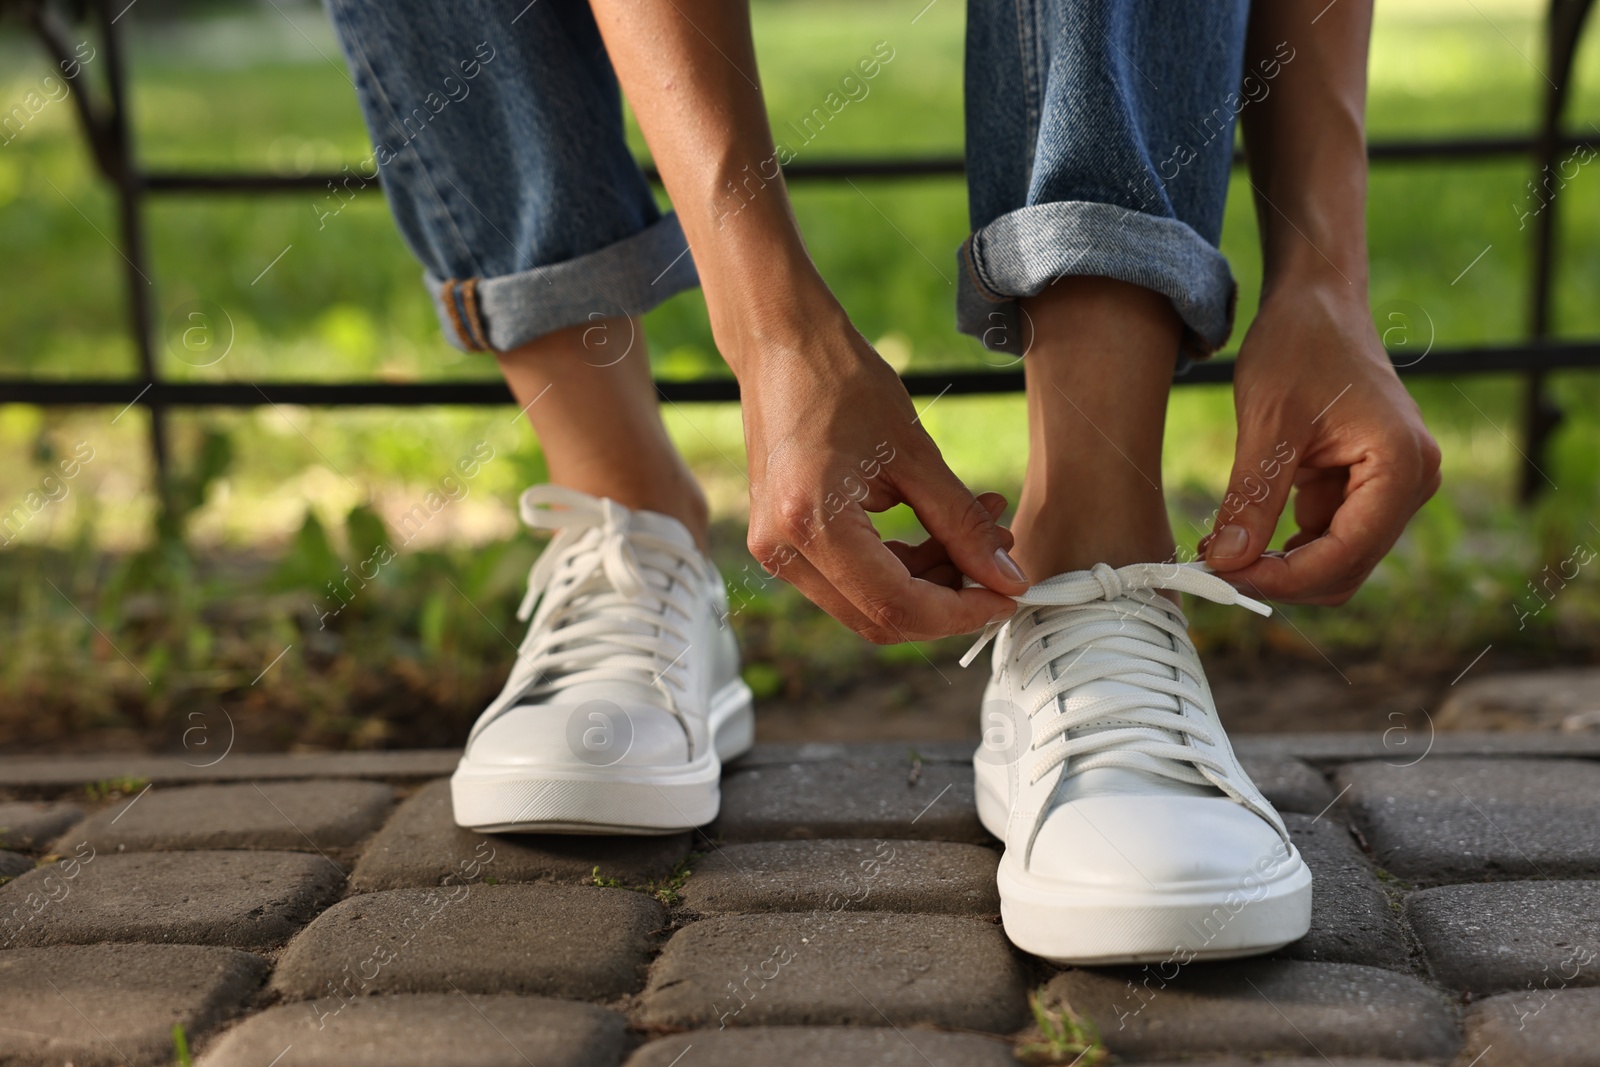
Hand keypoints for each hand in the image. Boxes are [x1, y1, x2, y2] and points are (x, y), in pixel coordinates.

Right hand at [739, 299, 1028, 642]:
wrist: (782, 345)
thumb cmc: (844, 382)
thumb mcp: (916, 455)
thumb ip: (963, 525)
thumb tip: (1007, 579)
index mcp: (812, 524)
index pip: (896, 605)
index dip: (961, 612)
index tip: (1007, 594)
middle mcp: (782, 550)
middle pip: (879, 617)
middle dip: (947, 600)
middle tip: (998, 563)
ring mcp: (776, 550)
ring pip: (867, 604)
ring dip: (929, 581)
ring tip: (978, 533)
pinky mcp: (783, 542)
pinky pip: (850, 579)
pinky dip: (901, 566)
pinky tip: (940, 530)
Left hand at [1201, 280, 1440, 604]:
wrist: (1315, 303)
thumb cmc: (1299, 346)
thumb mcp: (1267, 422)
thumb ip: (1252, 496)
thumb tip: (1227, 563)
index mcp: (1402, 466)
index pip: (1346, 554)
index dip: (1284, 579)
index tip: (1223, 579)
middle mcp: (1412, 483)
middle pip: (1346, 567)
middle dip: (1281, 577)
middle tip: (1214, 571)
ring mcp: (1393, 486)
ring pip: (1335, 558)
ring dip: (1280, 564)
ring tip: (1220, 550)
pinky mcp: (1367, 485)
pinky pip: (1326, 534)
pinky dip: (1283, 543)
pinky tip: (1239, 532)